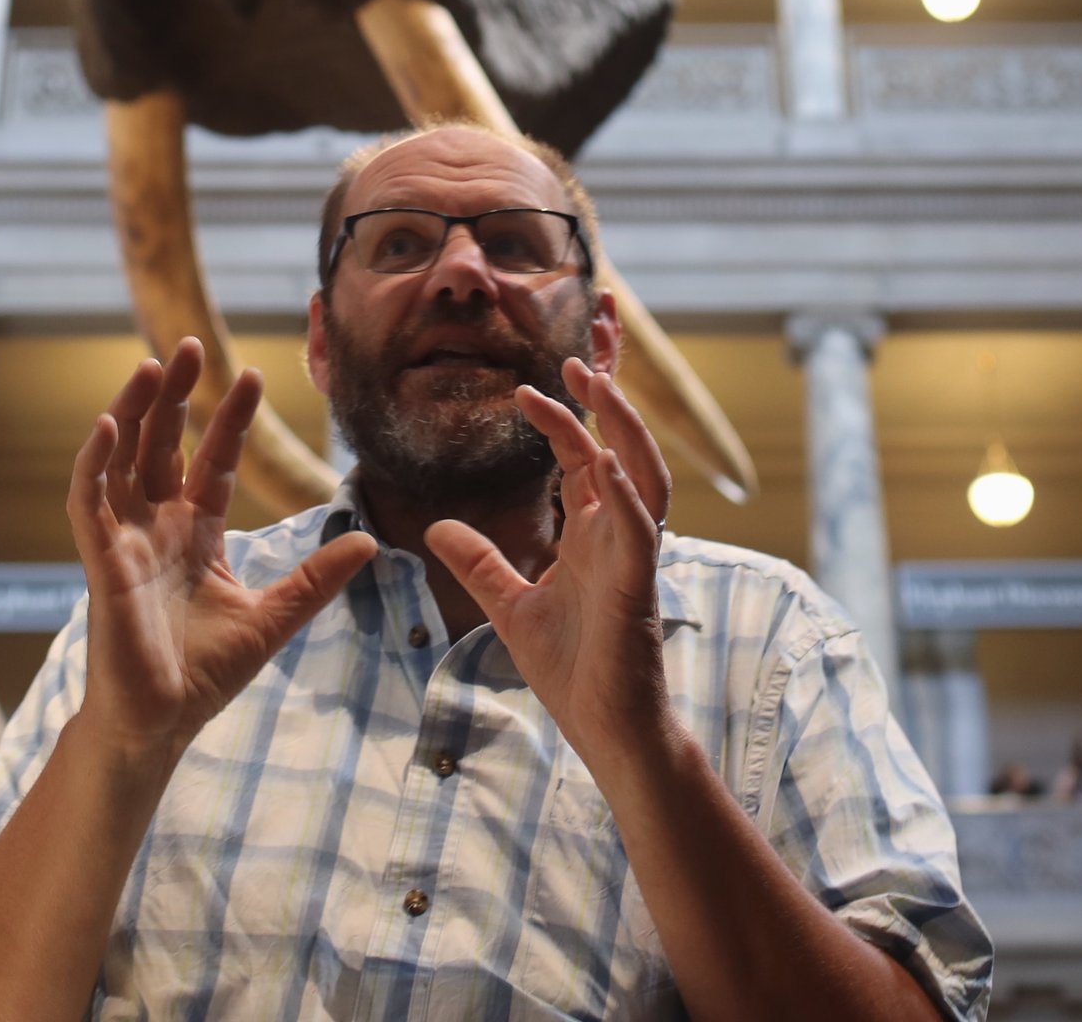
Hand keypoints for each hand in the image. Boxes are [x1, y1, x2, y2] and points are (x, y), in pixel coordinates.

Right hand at [66, 338, 376, 766]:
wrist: (160, 724)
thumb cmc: (203, 674)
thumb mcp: (272, 618)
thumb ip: (315, 579)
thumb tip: (368, 541)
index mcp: (193, 534)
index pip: (211, 460)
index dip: (230, 419)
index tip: (255, 377)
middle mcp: (156, 526)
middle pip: (160, 444)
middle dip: (174, 395)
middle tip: (190, 344)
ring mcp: (124, 540)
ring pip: (121, 458)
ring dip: (132, 410)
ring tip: (151, 365)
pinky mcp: (101, 562)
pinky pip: (89, 502)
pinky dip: (94, 462)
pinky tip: (109, 426)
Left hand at [425, 358, 674, 764]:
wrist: (605, 729)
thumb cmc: (572, 669)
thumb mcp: (508, 605)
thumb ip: (480, 563)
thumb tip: (436, 528)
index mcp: (592, 536)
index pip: (582, 459)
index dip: (562, 421)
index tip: (526, 388)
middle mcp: (618, 536)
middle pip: (621, 449)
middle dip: (608, 399)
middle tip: (580, 353)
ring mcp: (632, 558)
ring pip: (645, 476)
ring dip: (625, 429)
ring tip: (600, 384)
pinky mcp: (637, 588)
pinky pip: (640, 532)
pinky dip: (628, 496)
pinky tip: (610, 466)